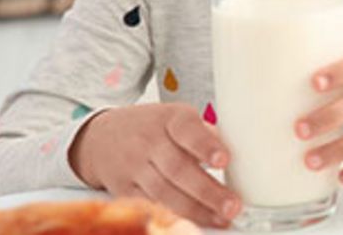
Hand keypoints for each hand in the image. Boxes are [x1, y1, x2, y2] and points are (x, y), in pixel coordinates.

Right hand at [68, 103, 240, 228]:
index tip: (224, 161)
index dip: (205, 146)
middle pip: (179, 169)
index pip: (188, 130)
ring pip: (165, 193)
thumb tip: (243, 150)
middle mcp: (149, 142)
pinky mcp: (124, 189)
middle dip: (208, 191)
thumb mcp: (177, 118)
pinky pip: (150, 205)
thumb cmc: (152, 127)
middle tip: (233, 205)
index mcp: (169, 119)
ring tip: (223, 219)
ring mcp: (134, 167)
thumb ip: (206, 135)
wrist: (99, 137)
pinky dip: (172, 217)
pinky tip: (193, 223)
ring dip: (197, 210)